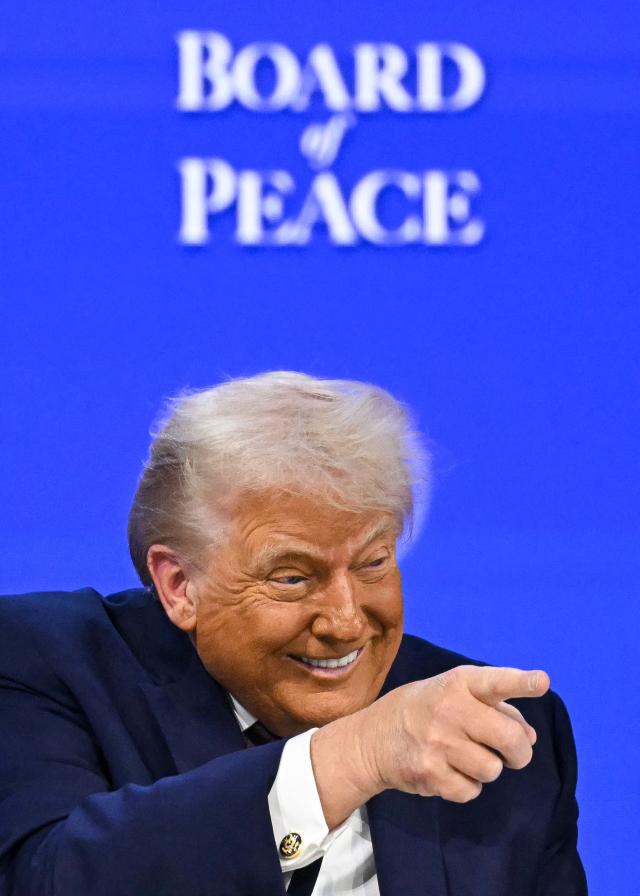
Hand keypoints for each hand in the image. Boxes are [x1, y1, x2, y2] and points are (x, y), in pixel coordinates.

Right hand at [311, 665, 549, 828]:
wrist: (373, 737)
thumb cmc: (425, 710)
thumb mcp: (454, 694)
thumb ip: (495, 709)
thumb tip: (530, 738)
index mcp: (458, 683)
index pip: (494, 682)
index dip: (521, 682)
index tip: (542, 681)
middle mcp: (448, 710)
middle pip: (510, 739)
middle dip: (519, 752)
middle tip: (512, 753)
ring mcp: (438, 744)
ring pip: (493, 770)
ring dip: (487, 768)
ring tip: (464, 757)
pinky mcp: (430, 774)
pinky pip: (472, 790)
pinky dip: (467, 785)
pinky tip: (449, 770)